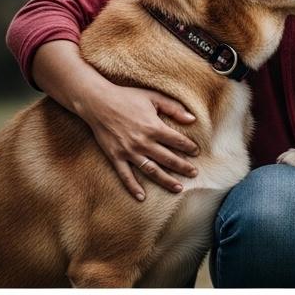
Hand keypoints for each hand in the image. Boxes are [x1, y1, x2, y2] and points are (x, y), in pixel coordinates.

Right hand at [78, 82, 200, 200]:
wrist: (98, 102)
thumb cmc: (126, 97)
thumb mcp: (152, 97)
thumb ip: (173, 108)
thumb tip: (192, 119)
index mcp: (154, 127)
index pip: (177, 141)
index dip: (189, 148)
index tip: (196, 152)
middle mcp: (143, 142)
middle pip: (169, 159)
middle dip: (183, 167)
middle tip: (194, 173)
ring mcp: (129, 151)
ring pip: (152, 170)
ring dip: (166, 181)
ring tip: (178, 188)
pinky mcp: (116, 156)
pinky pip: (126, 175)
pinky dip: (133, 187)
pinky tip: (142, 197)